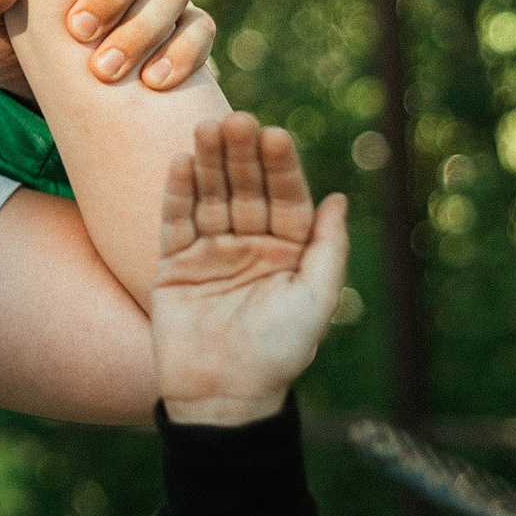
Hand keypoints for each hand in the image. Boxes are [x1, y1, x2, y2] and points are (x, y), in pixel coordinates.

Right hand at [151, 114, 348, 425]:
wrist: (224, 396)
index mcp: (289, 253)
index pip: (287, 198)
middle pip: (246, 190)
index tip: (277, 134)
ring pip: (211, 197)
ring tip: (207, 128)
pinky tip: (182, 163)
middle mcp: (251, 246)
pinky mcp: (175, 265)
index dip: (282, 168)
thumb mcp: (316, 301)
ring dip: (210, 163)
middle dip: (242, 156)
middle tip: (236, 119)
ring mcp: (211, 253)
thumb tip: (340, 197)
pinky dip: (178, 193)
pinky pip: (176, 221)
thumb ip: (328, 248)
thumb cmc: (279, 354)